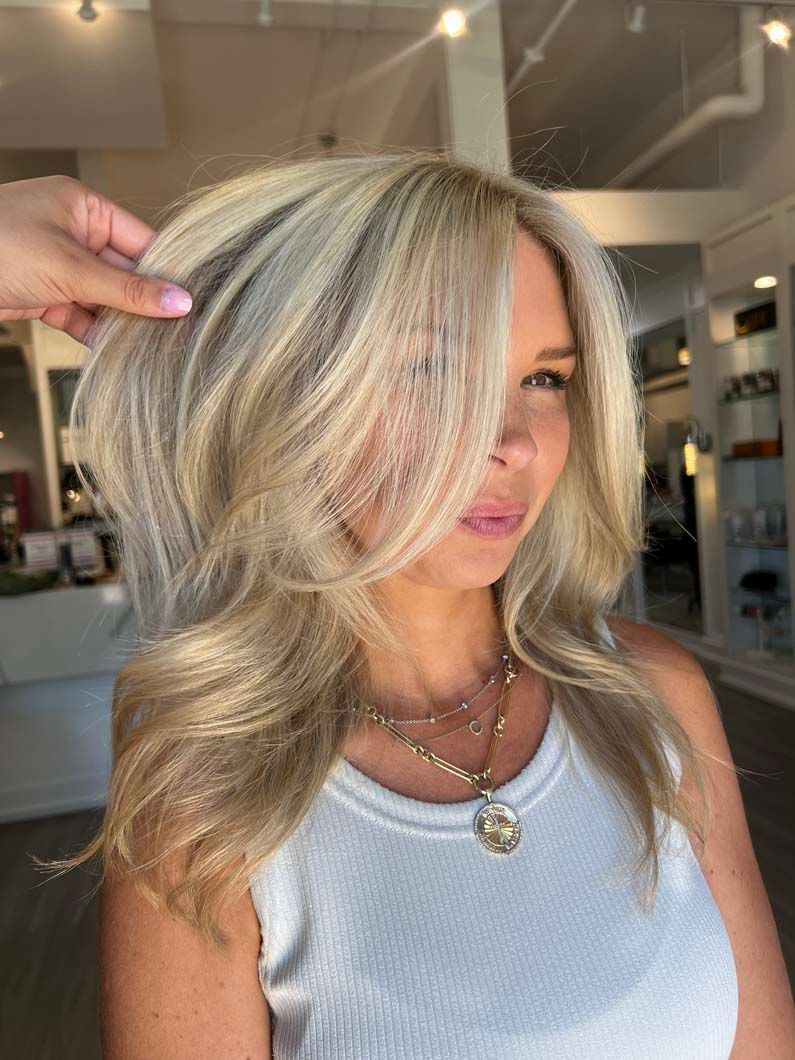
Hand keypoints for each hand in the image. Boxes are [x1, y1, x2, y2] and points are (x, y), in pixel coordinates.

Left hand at [0, 174, 192, 344]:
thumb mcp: (70, 268)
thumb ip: (127, 290)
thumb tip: (180, 302)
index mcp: (84, 208)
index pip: (142, 242)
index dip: (168, 273)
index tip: (194, 304)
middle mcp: (74, 233)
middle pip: (126, 274)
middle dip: (146, 304)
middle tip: (179, 335)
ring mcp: (58, 265)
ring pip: (104, 298)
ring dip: (122, 324)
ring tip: (154, 349)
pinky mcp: (43, 294)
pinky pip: (80, 315)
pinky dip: (95, 334)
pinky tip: (116, 353)